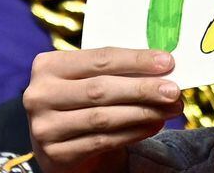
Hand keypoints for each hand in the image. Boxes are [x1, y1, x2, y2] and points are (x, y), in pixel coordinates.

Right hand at [25, 48, 181, 172]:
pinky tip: (154, 125)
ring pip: (103, 117)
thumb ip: (118, 70)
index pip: (99, 58)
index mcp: (48, 66)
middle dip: (143, 88)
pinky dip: (133, 132)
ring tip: (171, 108)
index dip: (136, 60)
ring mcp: (44, 127)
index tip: (168, 62)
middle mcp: (39, 95)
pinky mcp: (55, 154)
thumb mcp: (91, 79)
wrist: (63, 145)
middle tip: (174, 90)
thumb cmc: (84, 102)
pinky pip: (102, 141)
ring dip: (143, 112)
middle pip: (101, 89)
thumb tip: (164, 66)